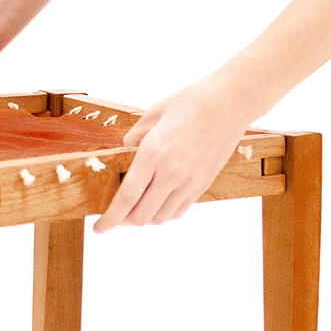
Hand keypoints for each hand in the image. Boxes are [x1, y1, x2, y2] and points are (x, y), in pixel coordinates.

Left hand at [93, 75, 253, 231]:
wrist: (230, 102)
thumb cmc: (191, 102)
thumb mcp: (153, 114)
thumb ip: (134, 139)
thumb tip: (123, 156)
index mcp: (153, 153)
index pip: (126, 198)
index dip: (110, 218)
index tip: (99, 228)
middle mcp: (170, 172)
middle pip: (141, 216)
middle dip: (125, 220)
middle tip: (118, 215)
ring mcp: (188, 182)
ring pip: (160, 218)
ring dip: (145, 217)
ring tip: (139, 207)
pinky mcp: (202, 185)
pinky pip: (178, 212)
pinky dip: (164, 213)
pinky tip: (159, 203)